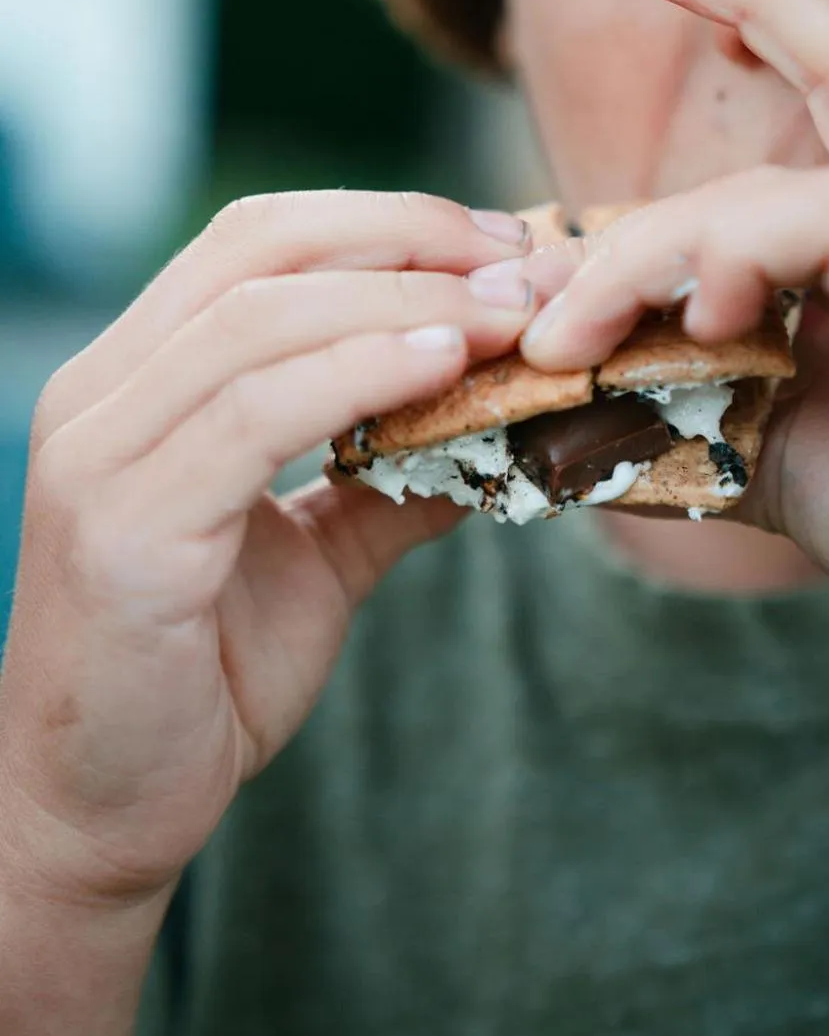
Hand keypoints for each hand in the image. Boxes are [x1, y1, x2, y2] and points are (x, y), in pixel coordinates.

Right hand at [0, 192, 535, 905]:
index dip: (387, 224)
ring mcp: (99, 456)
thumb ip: (388, 483)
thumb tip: (494, 432)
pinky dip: (356, 375)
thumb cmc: (198, 678)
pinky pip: (250, 417)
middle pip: (258, 250)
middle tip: (523, 262)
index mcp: (137, 382)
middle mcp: (101, 395)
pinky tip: (440, 366)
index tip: (500, 245)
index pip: (259, 244)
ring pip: (259, 319)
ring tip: (506, 312)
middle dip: (407, 238)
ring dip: (402, 300)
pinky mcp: (120, 531)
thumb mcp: (315, 559)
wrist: (99, 811)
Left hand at [510, 0, 828, 707]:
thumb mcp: (779, 440)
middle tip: (537, 289)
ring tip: (568, 336)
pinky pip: (827, 224)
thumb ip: (688, 386)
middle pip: (783, 130)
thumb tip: (560, 380)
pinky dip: (733, 259)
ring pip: (772, 190)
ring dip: (646, 258)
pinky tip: (693, 318)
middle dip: (641, 200)